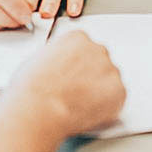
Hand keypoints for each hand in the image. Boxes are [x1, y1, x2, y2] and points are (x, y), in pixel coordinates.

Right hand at [1, 30, 125, 135]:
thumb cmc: (32, 87)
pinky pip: (117, 100)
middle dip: (91, 77)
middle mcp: (98, 49)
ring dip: (100, 92)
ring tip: (80, 105)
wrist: (39, 108)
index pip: (86, 48)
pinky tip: (88, 112)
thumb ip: (58, 58)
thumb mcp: (38, 58)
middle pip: (100, 62)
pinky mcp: (119, 92)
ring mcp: (111, 70)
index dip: (78, 65)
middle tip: (77, 93)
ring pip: (110, 81)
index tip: (73, 76)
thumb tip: (60, 68)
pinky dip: (107, 108)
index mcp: (78, 38)